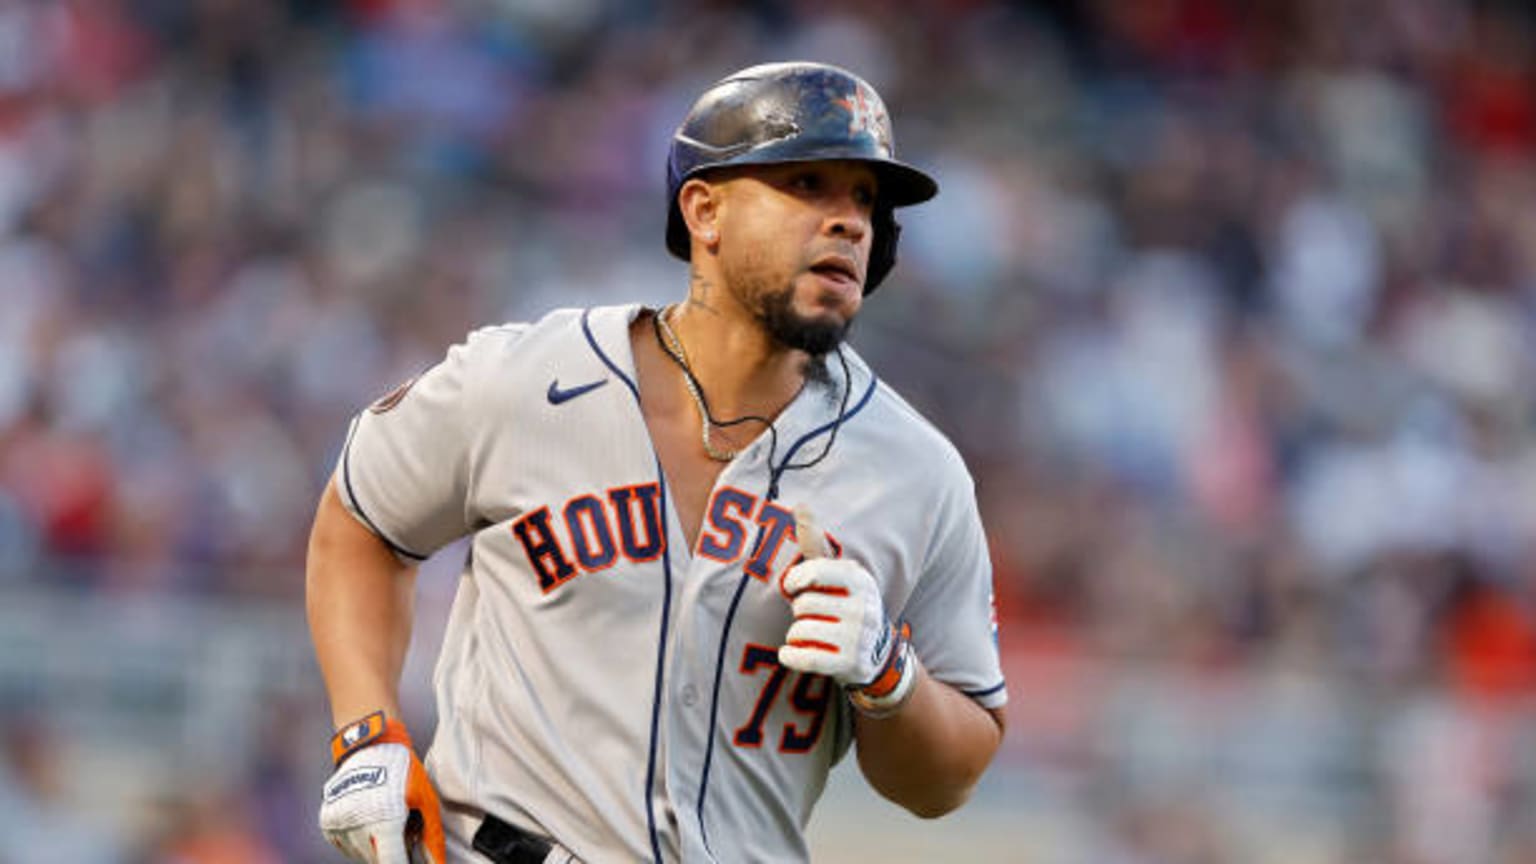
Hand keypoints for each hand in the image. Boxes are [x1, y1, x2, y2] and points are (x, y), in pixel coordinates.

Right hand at [319, 712, 445, 863]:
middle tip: (402, 829)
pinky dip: (361, 840)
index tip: (409, 859)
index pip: (391, 863)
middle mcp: (356, 826)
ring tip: (387, 820)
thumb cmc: (403, 772)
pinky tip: (371, 820)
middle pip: (377, 860)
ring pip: (362, 854)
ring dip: (376, 847)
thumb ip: (431, 838)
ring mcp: (338, 824)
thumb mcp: (425, 801)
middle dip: (392, 851)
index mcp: (383, 821)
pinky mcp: (328, 822)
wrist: (370, 745)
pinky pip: (347, 845)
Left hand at [779, 507, 915, 715]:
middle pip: (803, 604)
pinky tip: (793, 653)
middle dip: (800, 611)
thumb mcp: (837, 574)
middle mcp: (863, 607)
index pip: (814, 571)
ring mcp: (858, 638)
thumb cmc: (844, 604)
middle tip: (815, 616)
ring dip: (796, 634)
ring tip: (812, 634)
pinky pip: (803, 657)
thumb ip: (815, 543)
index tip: (797, 587)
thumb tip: (800, 504)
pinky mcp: (849, 665)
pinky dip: (791, 656)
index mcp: (859, 579)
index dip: (797, 581)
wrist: (875, 654)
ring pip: (800, 631)